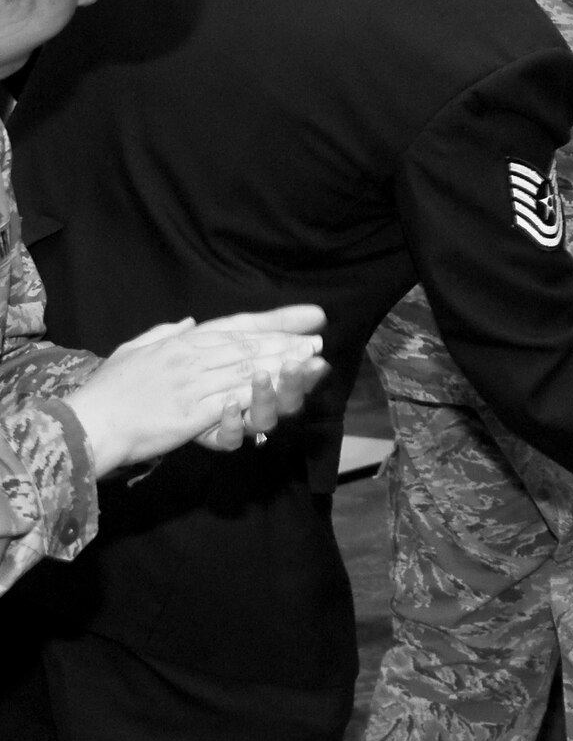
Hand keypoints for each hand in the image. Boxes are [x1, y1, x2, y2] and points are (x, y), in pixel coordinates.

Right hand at [66, 305, 329, 475]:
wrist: (87, 424)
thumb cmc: (107, 392)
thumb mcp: (133, 351)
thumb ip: (164, 333)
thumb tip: (189, 322)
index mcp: (179, 342)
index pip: (236, 325)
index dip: (276, 320)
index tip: (309, 316)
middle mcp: (189, 357)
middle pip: (248, 346)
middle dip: (286, 344)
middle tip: (318, 342)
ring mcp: (191, 383)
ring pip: (246, 370)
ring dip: (282, 366)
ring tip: (311, 362)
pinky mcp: (191, 412)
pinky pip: (232, 400)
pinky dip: (259, 394)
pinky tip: (282, 390)